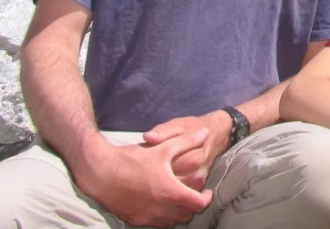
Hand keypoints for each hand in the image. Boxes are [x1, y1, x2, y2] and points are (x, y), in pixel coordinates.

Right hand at [75, 130, 212, 226]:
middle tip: (192, 193)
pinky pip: (156, 224)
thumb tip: (204, 133)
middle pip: (187, 215)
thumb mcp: (163, 147)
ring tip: (178, 197)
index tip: (207, 191)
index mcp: (171, 192)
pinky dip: (163, 217)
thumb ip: (187, 141)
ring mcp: (147, 217)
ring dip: (178, 212)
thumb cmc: (132, 159)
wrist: (100, 173)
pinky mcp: (135, 220)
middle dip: (193, 205)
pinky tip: (160, 203)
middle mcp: (160, 209)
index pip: (198, 204)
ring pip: (172, 222)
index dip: (207, 198)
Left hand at [143, 111, 232, 189]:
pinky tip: (163, 188)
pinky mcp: (201, 183)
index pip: (163, 173)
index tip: (137, 173)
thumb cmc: (193, 127)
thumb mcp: (177, 125)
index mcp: (187, 157)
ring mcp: (198, 180)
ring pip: (176, 194)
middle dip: (153, 186)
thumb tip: (147, 138)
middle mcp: (194, 172)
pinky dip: (173, 193)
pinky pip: (184, 193)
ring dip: (163, 192)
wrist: (217, 131)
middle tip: (140, 182)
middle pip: (169, 188)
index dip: (147, 175)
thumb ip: (162, 132)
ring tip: (149, 186)